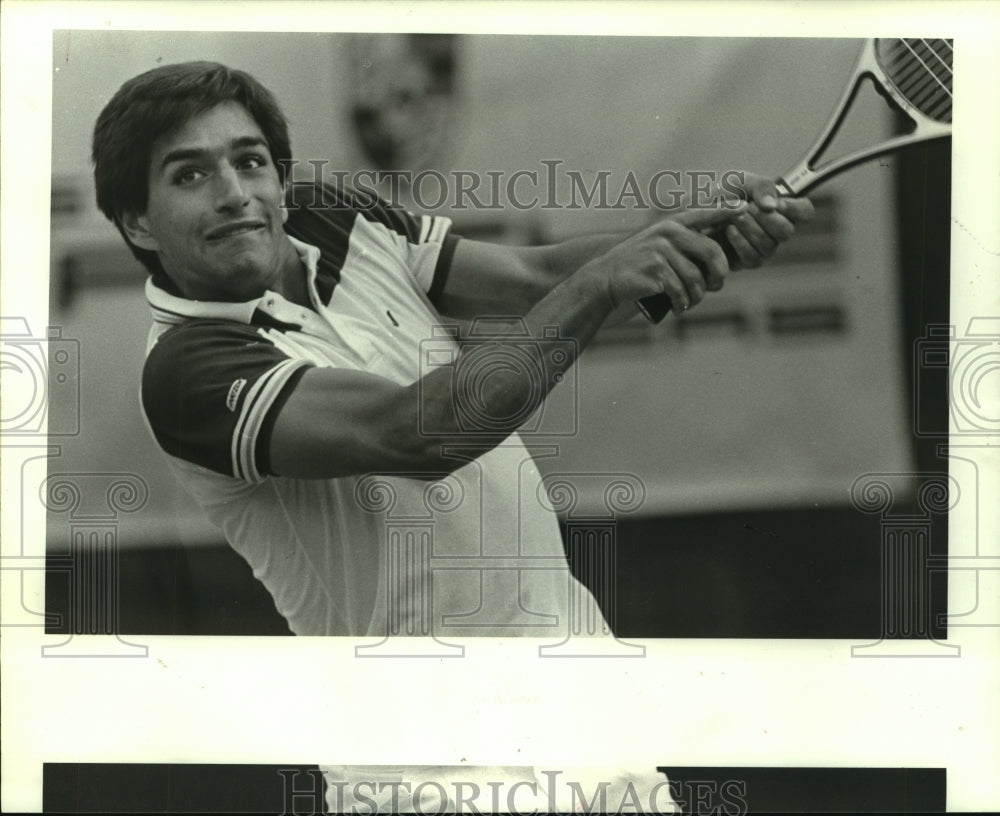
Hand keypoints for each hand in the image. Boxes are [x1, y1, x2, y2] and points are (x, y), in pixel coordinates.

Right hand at [585, 202, 746, 312]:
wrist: (605, 280)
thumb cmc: (638, 267)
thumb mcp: (658, 246)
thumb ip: (683, 245)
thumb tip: (719, 263)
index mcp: (671, 225)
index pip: (705, 213)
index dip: (726, 210)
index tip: (744, 209)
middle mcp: (667, 234)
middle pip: (712, 251)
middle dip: (718, 274)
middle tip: (716, 286)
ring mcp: (661, 251)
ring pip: (697, 278)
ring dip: (697, 296)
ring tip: (689, 302)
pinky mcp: (655, 271)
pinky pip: (681, 291)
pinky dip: (682, 304)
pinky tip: (678, 307)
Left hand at [720, 172, 814, 270]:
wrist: (691, 214)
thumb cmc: (718, 195)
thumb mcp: (740, 181)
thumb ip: (761, 186)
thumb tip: (772, 205)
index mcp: (779, 208)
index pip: (804, 211)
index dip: (796, 209)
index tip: (778, 203)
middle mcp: (774, 230)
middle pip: (787, 231)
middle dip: (767, 219)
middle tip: (749, 208)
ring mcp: (761, 248)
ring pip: (769, 245)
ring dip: (751, 229)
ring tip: (735, 217)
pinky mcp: (744, 261)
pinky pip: (752, 258)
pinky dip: (741, 242)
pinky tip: (729, 231)